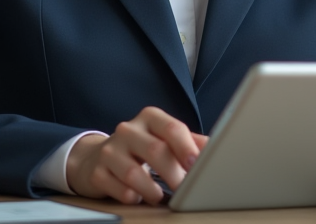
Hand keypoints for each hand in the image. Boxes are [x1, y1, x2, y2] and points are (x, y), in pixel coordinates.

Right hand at [65, 107, 207, 203]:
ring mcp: (110, 150)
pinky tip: (139, 196)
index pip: (172, 128)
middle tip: (185, 189)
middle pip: (156, 151)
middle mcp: (128, 129)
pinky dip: (133, 196)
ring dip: (153, 190)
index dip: (187, 147)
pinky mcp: (97, 172)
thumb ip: (191, 143)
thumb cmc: (141, 148)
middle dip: (174, 174)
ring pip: (135, 173)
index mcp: (150, 117)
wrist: (97, 157)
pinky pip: (119, 189)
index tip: (197, 165)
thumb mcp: (164, 138)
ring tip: (161, 197)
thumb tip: (218, 149)